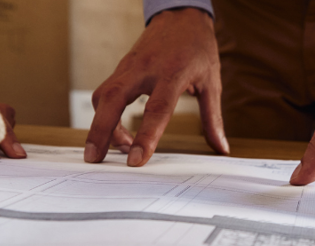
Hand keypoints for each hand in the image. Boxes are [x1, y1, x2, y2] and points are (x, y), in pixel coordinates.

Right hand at [83, 7, 227, 165]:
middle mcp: (145, 69)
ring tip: (114, 149)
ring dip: (101, 126)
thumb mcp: (212, 82)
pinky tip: (118, 131)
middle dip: (101, 131)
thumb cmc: (198, 49)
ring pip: (103, 96)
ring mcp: (128, 67)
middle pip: (113, 100)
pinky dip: (105, 115)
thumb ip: (213, 118)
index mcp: (172, 73)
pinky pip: (105, 94)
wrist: (181, 17)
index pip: (157, 108)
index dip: (145, 136)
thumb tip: (221, 147)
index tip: (136, 159)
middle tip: (94, 158)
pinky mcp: (120, 69)